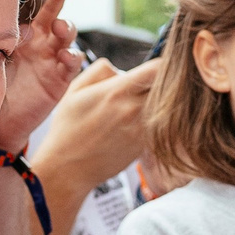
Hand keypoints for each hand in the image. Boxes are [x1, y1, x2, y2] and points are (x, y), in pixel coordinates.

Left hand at [0, 0, 84, 154]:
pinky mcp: (59, 76)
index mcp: (20, 25)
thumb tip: (6, 21)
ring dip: (67, 26)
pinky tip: (67, 55)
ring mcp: (51, 54)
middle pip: (53, 7)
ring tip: (62, 27)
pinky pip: (71, 63)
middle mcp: (39, 35)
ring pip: (66, 33)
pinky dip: (72, 57)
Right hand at [29, 56, 157, 191]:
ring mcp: (141, 129)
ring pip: (165, 108)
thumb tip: (121, 69)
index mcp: (116, 91)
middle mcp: (133, 109)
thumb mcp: (75, 90)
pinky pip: (158, 126)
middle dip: (160, 84)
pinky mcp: (144, 144)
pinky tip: (132, 125)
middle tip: (146, 88)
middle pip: (166, 88)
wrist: (68, 168)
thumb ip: (100, 70)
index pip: (157, 68)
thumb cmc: (68, 129)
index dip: (159, 66)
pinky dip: (153, 122)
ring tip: (137, 107)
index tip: (152, 69)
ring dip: (158, 104)